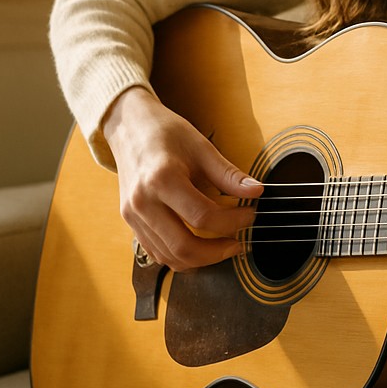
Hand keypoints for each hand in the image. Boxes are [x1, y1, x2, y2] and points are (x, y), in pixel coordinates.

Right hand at [102, 86, 262, 270]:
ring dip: (200, 260)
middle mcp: (142, 203)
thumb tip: (257, 191)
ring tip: (224, 247)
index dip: (233, 221)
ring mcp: (132, 216)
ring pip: (169, 256)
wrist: (129, 127)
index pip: (203, 216)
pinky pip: (156, 252)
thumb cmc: (167, 133)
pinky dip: (181, 256)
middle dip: (217, 252)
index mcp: (162, 180)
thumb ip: (228, 174)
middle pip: (183, 246)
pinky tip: (201, 247)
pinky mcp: (130, 222)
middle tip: (239, 243)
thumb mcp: (202, 148)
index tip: (251, 214)